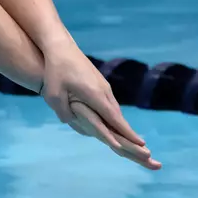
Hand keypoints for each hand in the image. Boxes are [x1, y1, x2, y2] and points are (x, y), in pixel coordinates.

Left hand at [41, 47, 160, 169]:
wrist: (61, 46)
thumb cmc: (56, 70)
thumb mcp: (53, 94)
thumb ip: (63, 111)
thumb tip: (69, 122)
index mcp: (95, 95)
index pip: (114, 119)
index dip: (127, 133)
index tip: (142, 144)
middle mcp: (104, 91)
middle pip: (119, 116)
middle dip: (130, 134)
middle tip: (144, 150)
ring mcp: (103, 86)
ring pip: (115, 110)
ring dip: (122, 126)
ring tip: (133, 143)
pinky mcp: (100, 83)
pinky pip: (110, 104)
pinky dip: (114, 116)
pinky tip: (115, 124)